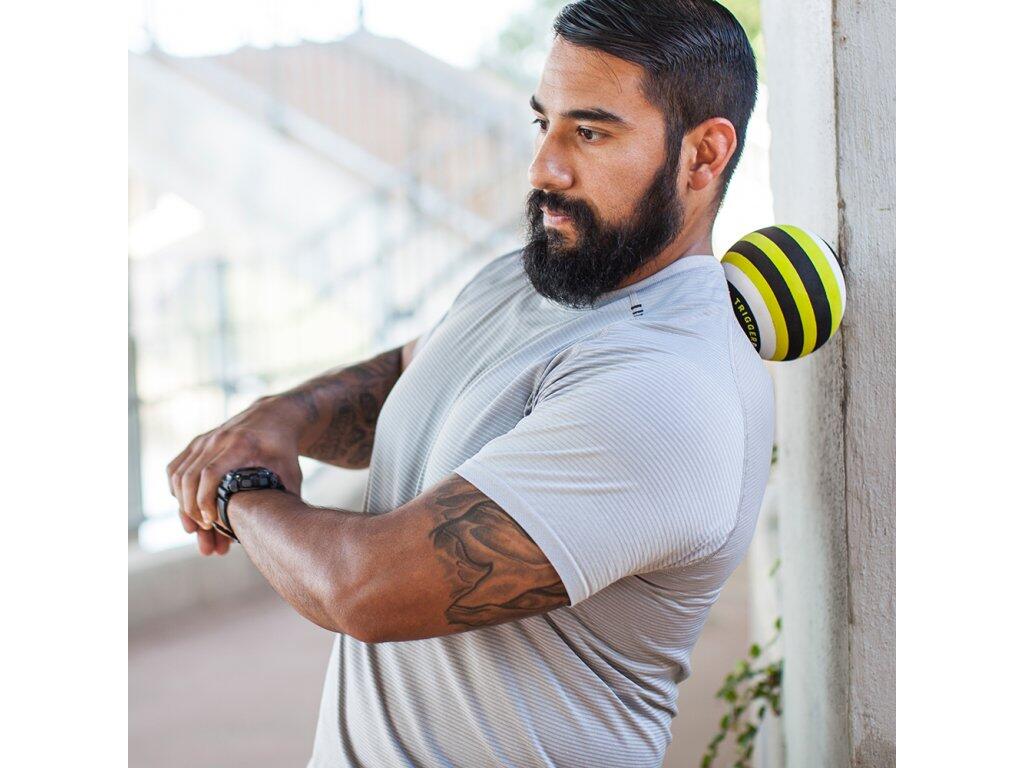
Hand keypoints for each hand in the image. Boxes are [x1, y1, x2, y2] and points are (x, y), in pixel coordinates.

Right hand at [166, 396, 304, 554]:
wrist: (275, 417)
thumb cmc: (284, 451)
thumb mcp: (291, 473)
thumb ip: (285, 500)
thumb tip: (279, 531)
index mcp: (243, 444)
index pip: (212, 473)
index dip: (205, 500)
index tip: (210, 523)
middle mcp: (219, 438)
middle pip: (190, 476)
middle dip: (191, 510)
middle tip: (203, 535)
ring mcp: (206, 439)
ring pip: (179, 474)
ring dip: (183, 505)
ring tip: (195, 529)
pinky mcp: (198, 442)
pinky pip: (175, 468)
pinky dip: (176, 490)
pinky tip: (187, 509)